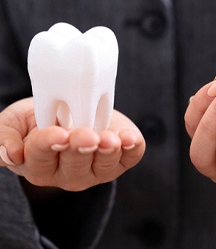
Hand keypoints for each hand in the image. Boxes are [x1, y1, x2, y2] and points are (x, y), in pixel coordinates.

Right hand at [0, 98, 144, 190]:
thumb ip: (5, 136)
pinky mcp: (118, 160)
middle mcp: (69, 173)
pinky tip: (131, 139)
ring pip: (104, 166)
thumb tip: (11, 155)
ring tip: (110, 139)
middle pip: (75, 164)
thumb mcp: (16, 121)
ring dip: (108, 152)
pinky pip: (129, 159)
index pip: (42, 157)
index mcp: (40, 164)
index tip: (59, 134)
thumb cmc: (42, 118)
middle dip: (82, 149)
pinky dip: (132, 149)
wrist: (72, 113)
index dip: (50, 145)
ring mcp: (96, 169)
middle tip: (87, 135)